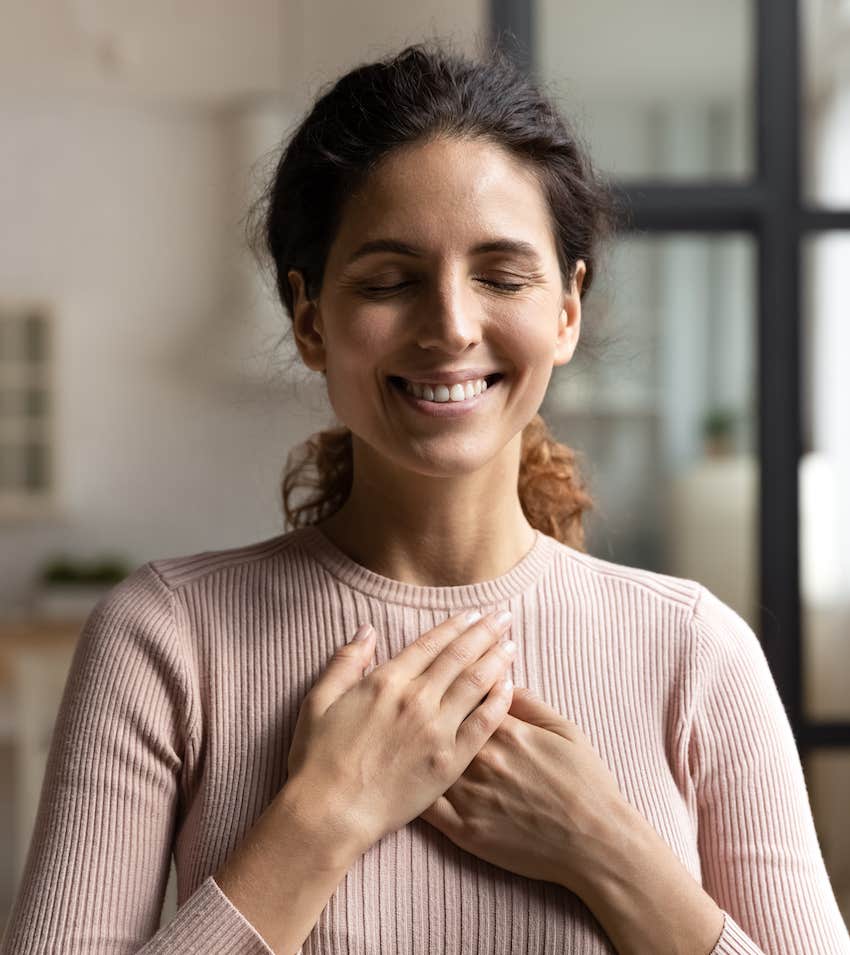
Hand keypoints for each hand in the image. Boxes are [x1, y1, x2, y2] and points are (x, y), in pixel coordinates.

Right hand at [284, 609, 517, 859]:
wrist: (329, 814)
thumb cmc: (317, 759)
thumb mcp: (319, 700)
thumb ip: (346, 661)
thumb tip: (367, 630)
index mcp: (387, 682)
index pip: (431, 644)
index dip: (455, 626)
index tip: (473, 614)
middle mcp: (416, 700)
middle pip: (460, 656)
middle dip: (485, 632)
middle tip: (505, 617)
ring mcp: (436, 731)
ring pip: (476, 684)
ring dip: (497, 660)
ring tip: (512, 643)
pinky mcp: (449, 762)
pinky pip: (483, 725)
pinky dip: (499, 702)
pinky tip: (510, 688)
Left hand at [418, 686, 632, 894]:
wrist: (596, 843)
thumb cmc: (586, 783)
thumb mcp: (565, 730)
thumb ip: (529, 703)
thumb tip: (500, 681)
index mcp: (506, 730)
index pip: (463, 694)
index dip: (451, 685)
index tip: (444, 681)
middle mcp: (482, 758)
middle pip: (440, 723)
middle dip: (427, 712)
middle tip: (418, 707)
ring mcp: (470, 795)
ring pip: (427, 761)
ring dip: (416, 747)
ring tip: (406, 738)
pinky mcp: (464, 830)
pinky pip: (425, 806)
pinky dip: (413, 790)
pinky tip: (407, 780)